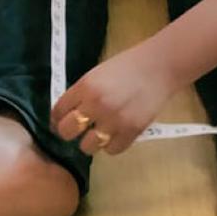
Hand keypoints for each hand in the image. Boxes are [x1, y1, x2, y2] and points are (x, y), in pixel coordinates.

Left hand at [51, 43, 177, 154]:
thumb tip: (67, 112)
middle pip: (67, 131)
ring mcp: (114, 120)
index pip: (59, 110)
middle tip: (77, 129)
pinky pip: (111, 150)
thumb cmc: (128, 65)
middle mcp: (96, 104)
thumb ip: (83, 92)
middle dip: (69, 131)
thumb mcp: (98, 73)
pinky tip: (116, 133)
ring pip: (87, 146)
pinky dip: (112, 144)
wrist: (160, 66)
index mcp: (86, 85)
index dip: (57, 117)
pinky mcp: (131, 132)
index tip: (60, 121)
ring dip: (91, 141)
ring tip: (99, 132)